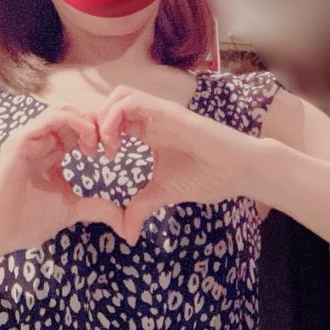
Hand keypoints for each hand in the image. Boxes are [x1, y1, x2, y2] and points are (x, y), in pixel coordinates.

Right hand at [0, 104, 126, 260]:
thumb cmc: (27, 221)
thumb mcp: (71, 209)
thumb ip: (97, 207)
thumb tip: (125, 221)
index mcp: (51, 151)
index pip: (78, 127)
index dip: (98, 133)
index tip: (112, 150)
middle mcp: (40, 139)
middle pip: (73, 112)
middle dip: (94, 124)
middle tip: (108, 145)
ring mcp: (28, 137)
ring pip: (62, 109)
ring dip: (85, 121)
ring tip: (95, 144)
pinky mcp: (20, 140)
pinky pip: (50, 118)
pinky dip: (72, 122)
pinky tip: (85, 142)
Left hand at [97, 85, 260, 244]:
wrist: (238, 171)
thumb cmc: (207, 176)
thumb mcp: (164, 193)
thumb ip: (142, 207)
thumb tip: (127, 235)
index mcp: (148, 130)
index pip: (112, 118)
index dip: (96, 133)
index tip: (92, 157)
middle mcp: (151, 117)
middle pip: (111, 101)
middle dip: (95, 122)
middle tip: (93, 151)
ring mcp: (160, 111)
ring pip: (119, 95)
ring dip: (104, 117)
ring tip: (106, 147)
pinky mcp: (169, 112)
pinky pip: (133, 101)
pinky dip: (115, 117)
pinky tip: (117, 144)